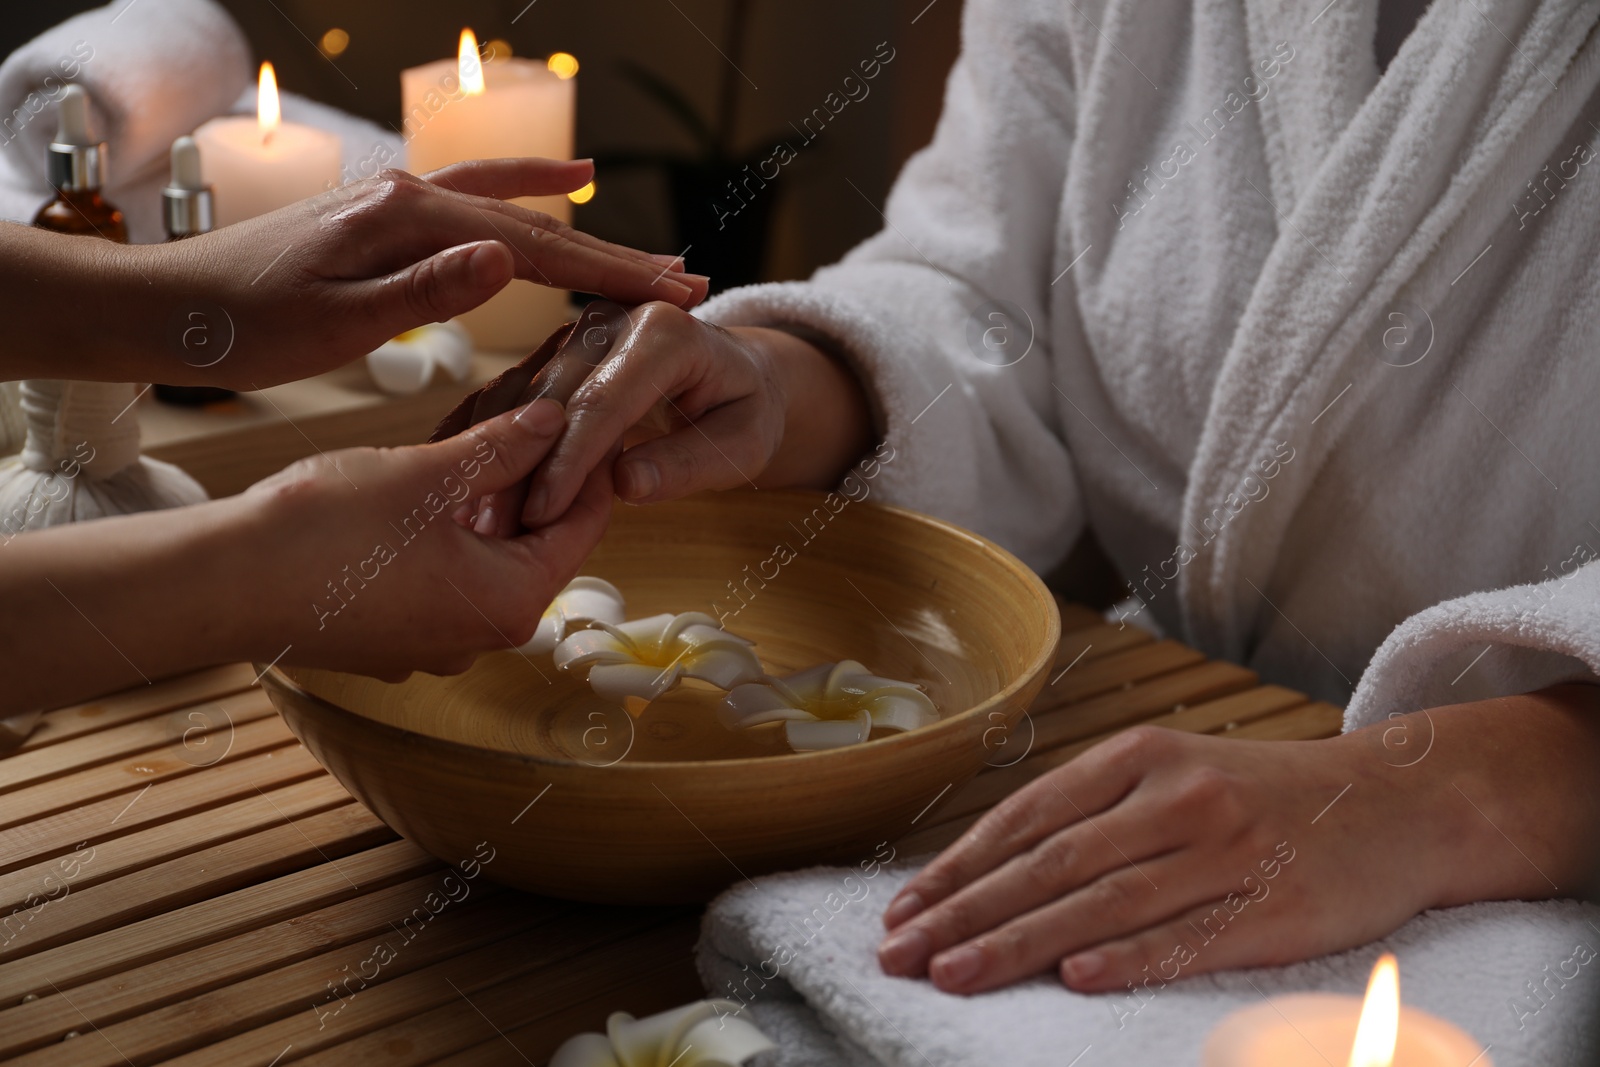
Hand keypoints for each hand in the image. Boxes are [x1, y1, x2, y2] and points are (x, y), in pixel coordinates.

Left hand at [140, 159, 709, 389]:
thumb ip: (422, 291)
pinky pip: (474, 199)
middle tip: (689, 280)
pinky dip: (524, 196)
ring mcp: (398, 200)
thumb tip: (506, 259)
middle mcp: (410, 196)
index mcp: (406, 220)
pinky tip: (560, 191)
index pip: (530, 251)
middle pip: (535, 228)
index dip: (607, 275)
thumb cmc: (241, 326)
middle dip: (615, 258)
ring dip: (582, 233)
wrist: (164, 307)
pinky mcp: (387, 217)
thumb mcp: (332, 322)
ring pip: (512, 213)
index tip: (672, 292)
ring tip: (648, 251)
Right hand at [240, 397, 613, 679]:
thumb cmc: (324, 531)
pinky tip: (434, 479)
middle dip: (536, 474)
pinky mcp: (391, 635)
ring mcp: (433, 642)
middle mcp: (481, 636)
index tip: (596, 414)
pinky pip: (440, 573)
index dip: (592, 462)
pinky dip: (447, 527)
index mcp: (511, 604)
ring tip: (489, 432)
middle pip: (535, 540)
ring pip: (484, 555)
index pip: (583, 524)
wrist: (219, 584)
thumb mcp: (429, 473)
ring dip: (489, 497)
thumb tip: (556, 421)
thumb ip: (502, 447)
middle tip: (541, 412)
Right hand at [427, 299, 872, 536]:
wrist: (738, 375)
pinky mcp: (555, 351)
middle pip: (551, 396)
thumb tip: (627, 483)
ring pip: (520, 395)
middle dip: (521, 466)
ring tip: (475, 520)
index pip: (606, 400)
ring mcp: (577, 330)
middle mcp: (612, 317)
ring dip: (493, 458)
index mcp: (666, 331)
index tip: (543, 514)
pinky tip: (466, 490)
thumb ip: (690, 463)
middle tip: (491, 529)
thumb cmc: (747, 412)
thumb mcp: (745, 445)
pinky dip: (488, 442)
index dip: (571, 461)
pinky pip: (512, 395)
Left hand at [876, 692, 1599, 994]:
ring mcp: (1228, 850)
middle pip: (1052, 863)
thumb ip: (1092, 811)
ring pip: (1104, 902)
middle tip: (902, 953)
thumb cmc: (1259, 793)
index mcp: (1142, 756)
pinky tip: (1074, 979)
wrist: (1392, 802)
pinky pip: (1189, 936)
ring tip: (955, 973)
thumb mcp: (1172, 770)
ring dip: (1021, 944)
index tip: (902, 909)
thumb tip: (988, 869)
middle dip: (966, 912)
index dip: (959, 865)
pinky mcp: (1277, 907)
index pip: (1028, 816)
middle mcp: (1178, 795)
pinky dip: (1129, 958)